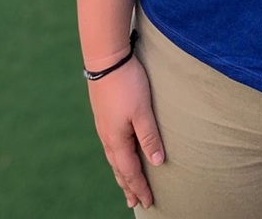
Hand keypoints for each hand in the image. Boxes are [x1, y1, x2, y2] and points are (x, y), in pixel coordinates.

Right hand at [87, 57, 164, 208]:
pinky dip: (117, 156)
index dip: (140, 187)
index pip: (130, 171)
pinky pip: (111, 145)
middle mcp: (107, 136)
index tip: (148, 202)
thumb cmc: (127, 83)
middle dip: (128, 185)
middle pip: (119, 168)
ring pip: (113, 157)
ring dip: (121, 172)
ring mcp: (103, 125)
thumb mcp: (142, 111)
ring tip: (126, 182)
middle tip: (135, 201)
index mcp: (117, 139)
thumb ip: (149, 136)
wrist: (106, 59)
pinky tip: (119, 151)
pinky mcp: (103, 114)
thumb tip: (157, 163)